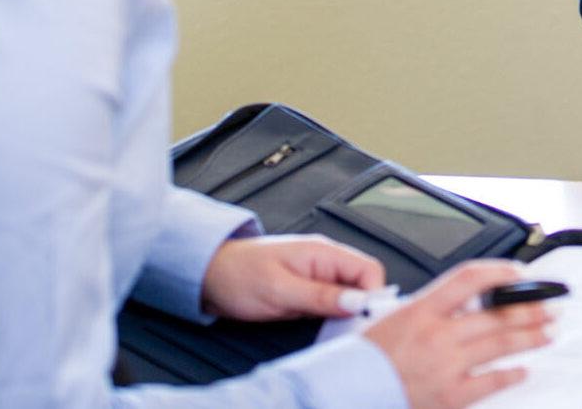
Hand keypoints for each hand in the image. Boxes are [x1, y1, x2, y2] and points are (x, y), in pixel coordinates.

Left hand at [200, 234, 383, 321]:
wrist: (209, 276)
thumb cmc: (238, 274)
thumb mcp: (280, 289)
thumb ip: (320, 296)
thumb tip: (357, 301)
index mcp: (323, 252)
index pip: (369, 269)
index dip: (372, 295)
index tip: (362, 318)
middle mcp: (324, 262)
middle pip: (363, 283)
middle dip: (361, 307)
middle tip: (346, 327)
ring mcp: (317, 277)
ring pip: (349, 296)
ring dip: (345, 314)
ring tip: (331, 328)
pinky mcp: (308, 292)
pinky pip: (333, 304)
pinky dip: (333, 317)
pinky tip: (322, 327)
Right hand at [363, 261, 553, 408]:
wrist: (345, 393)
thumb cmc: (365, 359)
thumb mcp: (392, 318)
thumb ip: (428, 309)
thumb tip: (463, 303)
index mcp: (421, 309)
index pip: (470, 279)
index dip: (500, 272)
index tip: (519, 274)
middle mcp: (437, 335)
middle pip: (495, 314)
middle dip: (529, 309)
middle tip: (549, 306)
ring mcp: (446, 365)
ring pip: (500, 344)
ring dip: (530, 336)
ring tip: (548, 331)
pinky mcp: (449, 395)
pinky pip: (490, 382)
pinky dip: (510, 374)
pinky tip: (523, 370)